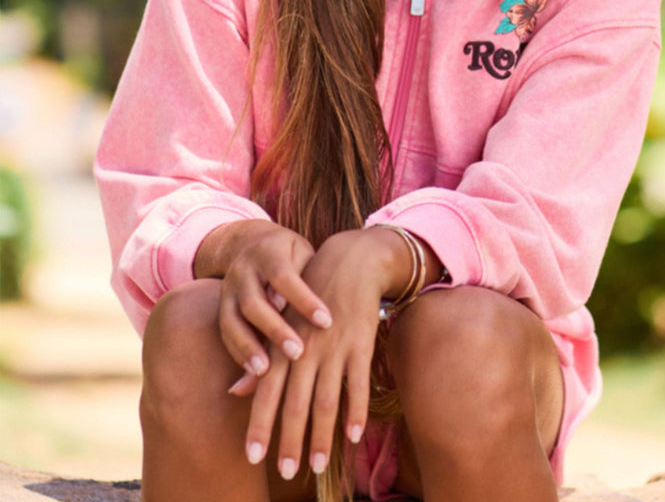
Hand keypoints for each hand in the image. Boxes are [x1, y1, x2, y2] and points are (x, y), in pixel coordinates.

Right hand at [196, 220, 333, 379]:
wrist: (251, 243)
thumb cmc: (291, 254)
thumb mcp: (302, 254)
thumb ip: (304, 278)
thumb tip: (294, 310)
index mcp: (268, 252)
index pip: (284, 276)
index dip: (304, 300)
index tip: (326, 322)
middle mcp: (243, 270)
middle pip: (254, 302)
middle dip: (275, 330)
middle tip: (298, 353)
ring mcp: (228, 289)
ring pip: (232, 320)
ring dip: (248, 348)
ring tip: (265, 371)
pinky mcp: (220, 307)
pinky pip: (225, 332)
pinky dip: (238, 352)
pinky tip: (254, 371)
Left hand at [242, 227, 408, 478]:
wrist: (350, 261)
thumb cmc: (311, 296)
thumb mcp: (284, 323)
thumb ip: (262, 360)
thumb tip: (234, 393)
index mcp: (283, 345)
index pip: (266, 392)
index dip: (260, 426)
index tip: (253, 458)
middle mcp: (306, 349)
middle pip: (295, 403)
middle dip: (290, 440)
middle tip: (286, 472)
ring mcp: (335, 347)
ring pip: (326, 400)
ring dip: (323, 436)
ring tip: (320, 466)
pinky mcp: (361, 342)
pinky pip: (358, 384)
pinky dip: (356, 411)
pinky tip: (354, 436)